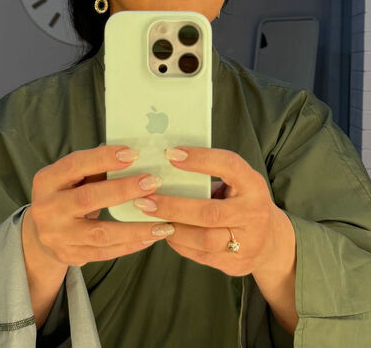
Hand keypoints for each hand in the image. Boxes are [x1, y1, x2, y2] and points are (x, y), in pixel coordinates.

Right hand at [24, 145, 174, 267]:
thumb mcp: (72, 177)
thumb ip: (95, 166)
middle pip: (87, 198)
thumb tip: (132, 153)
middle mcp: (47, 209)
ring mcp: (57, 236)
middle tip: (153, 182)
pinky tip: (151, 237)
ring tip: (163, 223)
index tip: (133, 153)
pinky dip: (131, 244)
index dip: (103, 158)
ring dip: (135, 228)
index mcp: (47, 180)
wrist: (41, 234)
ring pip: (100, 233)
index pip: (75, 165)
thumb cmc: (66, 194)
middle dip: (123, 190)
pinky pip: (105, 252)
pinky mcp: (70, 255)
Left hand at [133, 146, 281, 276]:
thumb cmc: (244, 202)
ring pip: (204, 239)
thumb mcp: (238, 184)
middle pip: (210, 212)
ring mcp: (248, 242)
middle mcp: (254, 213)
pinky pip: (201, 255)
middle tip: (146, 200)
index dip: (201, 159)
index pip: (229, 166)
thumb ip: (212, 178)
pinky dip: (179, 243)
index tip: (171, 154)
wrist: (272, 242)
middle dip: (173, 206)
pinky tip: (166, 232)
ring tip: (152, 218)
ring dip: (173, 228)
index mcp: (253, 185)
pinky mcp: (236, 264)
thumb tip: (167, 170)